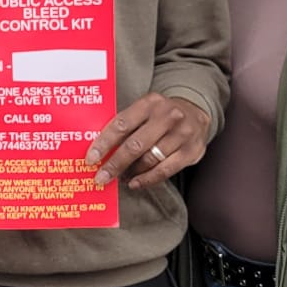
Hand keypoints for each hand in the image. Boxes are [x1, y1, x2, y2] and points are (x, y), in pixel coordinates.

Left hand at [84, 93, 212, 190]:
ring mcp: (182, 134)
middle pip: (135, 145)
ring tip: (119, 178)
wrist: (196, 113)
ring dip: (131, 172)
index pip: (121, 124)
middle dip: (114, 164)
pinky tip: (135, 183)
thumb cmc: (160, 115)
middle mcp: (167, 116)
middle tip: (101, 177)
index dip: (104, 143)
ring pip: (150, 159)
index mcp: (149, 103)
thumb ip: (125, 124)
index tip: (90, 159)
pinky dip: (147, 179)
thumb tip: (98, 149)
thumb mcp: (144, 110)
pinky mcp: (191, 151)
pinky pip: (165, 170)